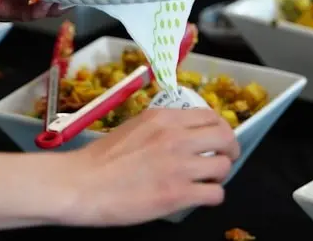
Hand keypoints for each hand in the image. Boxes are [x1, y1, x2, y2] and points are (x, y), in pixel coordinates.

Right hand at [55, 108, 239, 225]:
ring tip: (208, 180)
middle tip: (224, 159)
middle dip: (230, 149)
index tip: (218, 138)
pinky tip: (200, 197)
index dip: (220, 128)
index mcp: (163, 118)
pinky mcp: (178, 194)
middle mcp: (176, 137)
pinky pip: (215, 194)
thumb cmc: (101, 158)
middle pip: (225, 137)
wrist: (82, 183)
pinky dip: (212, 196)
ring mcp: (179, 166)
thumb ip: (162, 127)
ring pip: (223, 166)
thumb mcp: (134, 127)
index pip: (210, 115)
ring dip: (220, 175)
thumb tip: (184, 133)